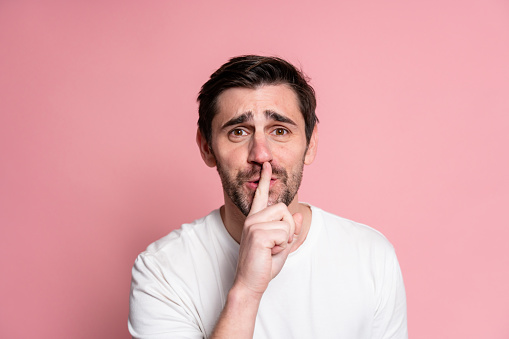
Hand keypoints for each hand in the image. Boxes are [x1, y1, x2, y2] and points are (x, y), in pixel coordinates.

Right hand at [234, 162, 302, 295]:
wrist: (250, 282)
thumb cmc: (263, 264)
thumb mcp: (282, 245)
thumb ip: (289, 230)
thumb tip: (299, 214)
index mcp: (256, 219)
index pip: (261, 195)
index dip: (266, 180)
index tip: (267, 166)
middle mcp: (253, 218)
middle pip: (284, 210)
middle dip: (288, 229)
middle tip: (276, 245)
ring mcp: (253, 225)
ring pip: (286, 222)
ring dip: (285, 240)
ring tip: (271, 250)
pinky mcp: (257, 234)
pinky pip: (284, 234)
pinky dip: (282, 247)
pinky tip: (269, 253)